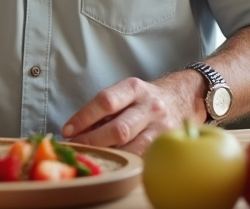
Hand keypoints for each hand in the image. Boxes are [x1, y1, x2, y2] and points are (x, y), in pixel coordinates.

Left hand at [60, 74, 203, 154]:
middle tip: (75, 147)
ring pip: (131, 147)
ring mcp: (161, 127)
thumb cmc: (144, 98)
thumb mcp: (126, 93)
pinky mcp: (167, 143)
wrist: (182, 97)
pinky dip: (124, 160)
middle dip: (92, 141)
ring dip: (107, 153)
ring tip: (90, 155)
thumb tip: (75, 130)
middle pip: (118, 128)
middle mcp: (150, 106)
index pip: (105, 101)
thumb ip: (104, 109)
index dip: (83, 117)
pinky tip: (112, 160)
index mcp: (134, 88)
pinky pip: (142, 156)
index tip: (67, 130)